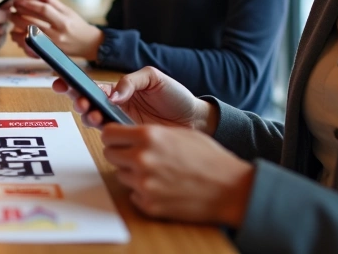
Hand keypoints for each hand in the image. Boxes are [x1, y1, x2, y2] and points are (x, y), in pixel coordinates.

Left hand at [8, 0, 103, 60]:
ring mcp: (54, 44)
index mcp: (64, 18)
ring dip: (16, 28)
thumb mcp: (65, 9)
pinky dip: (21, 41)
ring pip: (29, 37)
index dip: (28, 4)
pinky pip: (31, 48)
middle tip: (11, 10)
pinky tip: (16, 35)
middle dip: (18, 15)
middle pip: (33, 23)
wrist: (89, 43)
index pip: (44, 9)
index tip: (18, 1)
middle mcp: (59, 32)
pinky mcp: (50, 53)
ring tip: (12, 20)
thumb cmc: (75, 24)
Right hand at [55, 66, 215, 131]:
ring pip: (93, 119)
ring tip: (92, 111)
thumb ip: (131, 82)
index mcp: (119, 89)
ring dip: (87, 114)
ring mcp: (119, 122)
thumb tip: (114, 94)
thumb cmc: (175, 96)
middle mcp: (115, 106)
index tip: (60, 81)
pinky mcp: (127, 136)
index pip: (91, 85)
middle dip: (76, 99)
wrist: (195, 119)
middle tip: (78, 99)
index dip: (73, 83)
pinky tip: (103, 123)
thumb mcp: (154, 78)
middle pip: (86, 102)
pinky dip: (101, 128)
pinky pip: (108, 133)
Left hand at [102, 124, 254, 227]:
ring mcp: (143, 184)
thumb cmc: (209, 158)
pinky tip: (163, 187)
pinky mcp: (148, 204)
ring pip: (121, 175)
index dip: (113, 136)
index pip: (108, 134)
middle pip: (109, 154)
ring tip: (157, 172)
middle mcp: (141, 159)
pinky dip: (142, 192)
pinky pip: (133, 195)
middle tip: (137, 156)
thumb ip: (150, 133)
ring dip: (133, 173)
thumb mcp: (178, 133)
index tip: (118, 139)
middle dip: (121, 154)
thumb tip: (128, 134)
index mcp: (148, 136)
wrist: (229, 189)